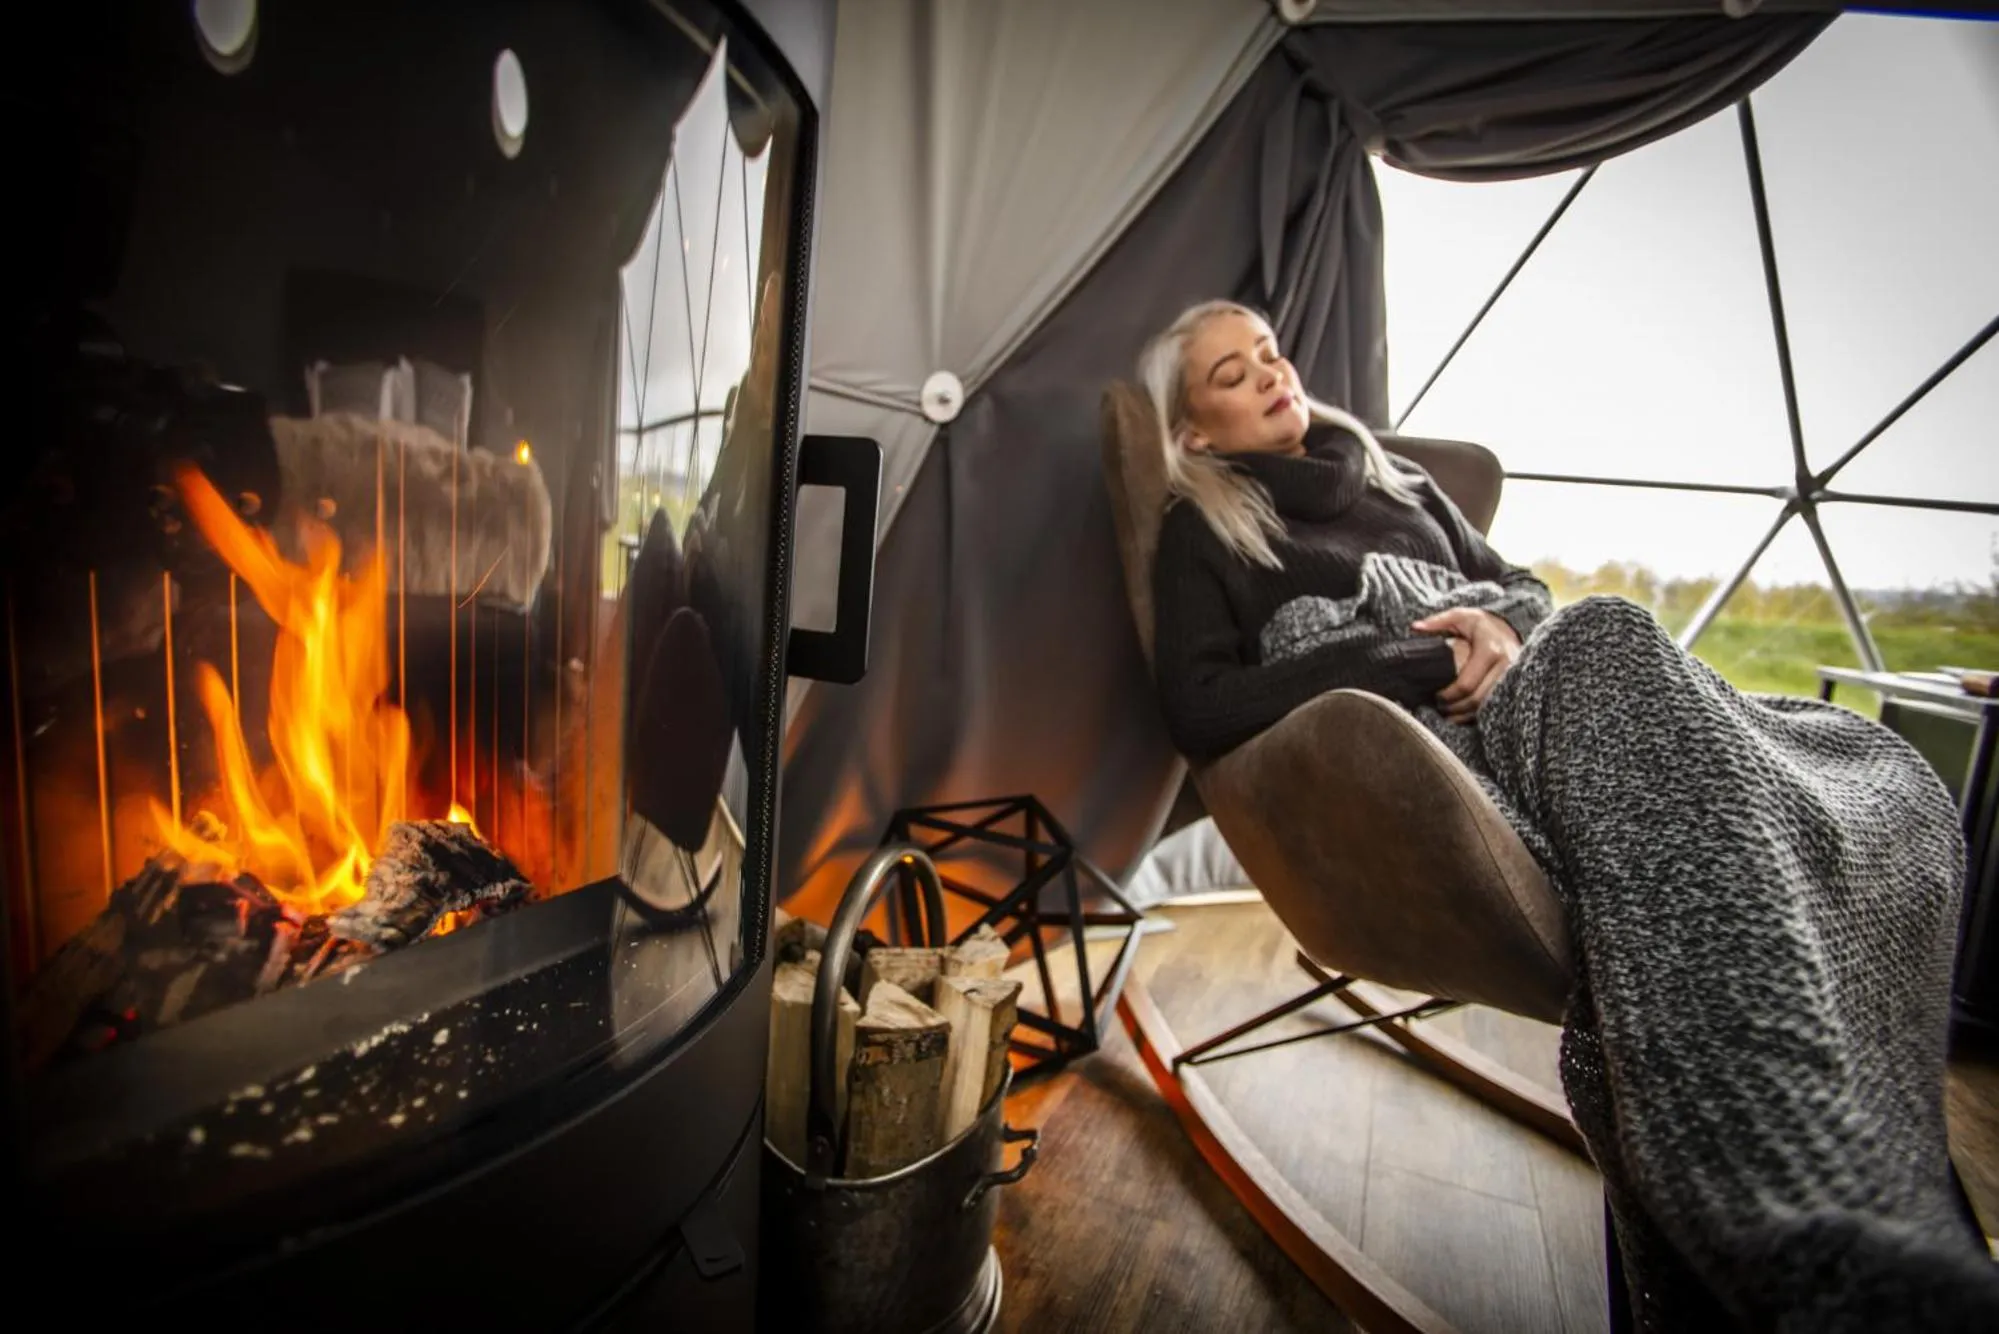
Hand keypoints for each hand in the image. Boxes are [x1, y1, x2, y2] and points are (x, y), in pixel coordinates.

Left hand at [1412, 607, 1520, 722]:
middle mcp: (1505, 666)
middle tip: (1439, 707)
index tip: (1436, 696)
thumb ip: (1438, 621)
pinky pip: (1494, 707)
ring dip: (1465, 714)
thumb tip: (1415, 627)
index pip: (1466, 684)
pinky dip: (1477, 714)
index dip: (1448, 695)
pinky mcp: (1513, 686)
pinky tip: (1463, 713)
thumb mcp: (1461, 616)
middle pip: (1476, 700)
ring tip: (1448, 713)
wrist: (1510, 628)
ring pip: (1486, 707)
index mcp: (1490, 650)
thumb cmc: (1482, 624)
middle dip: (1455, 708)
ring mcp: (1512, 678)